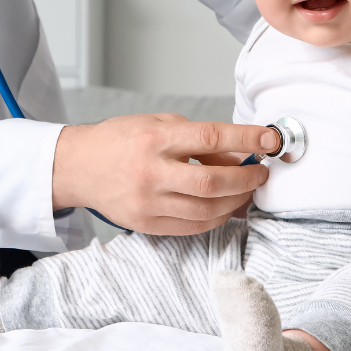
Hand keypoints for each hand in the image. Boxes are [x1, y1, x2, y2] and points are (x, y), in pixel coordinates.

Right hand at [52, 113, 277, 233]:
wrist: (80, 166)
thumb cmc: (121, 140)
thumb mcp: (159, 124)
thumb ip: (199, 139)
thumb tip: (239, 153)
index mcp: (154, 139)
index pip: (210, 138)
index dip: (246, 138)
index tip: (270, 139)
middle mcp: (150, 172)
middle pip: (212, 182)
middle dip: (246, 179)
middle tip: (261, 173)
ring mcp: (147, 203)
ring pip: (206, 210)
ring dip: (235, 201)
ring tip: (245, 190)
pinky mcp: (146, 225)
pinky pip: (192, 227)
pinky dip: (216, 218)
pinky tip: (224, 207)